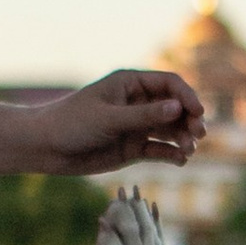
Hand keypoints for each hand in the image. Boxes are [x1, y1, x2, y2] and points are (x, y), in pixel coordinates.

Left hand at [21, 68, 205, 173]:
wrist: (47, 147)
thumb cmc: (72, 123)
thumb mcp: (109, 118)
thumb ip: (143, 115)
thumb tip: (178, 109)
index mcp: (130, 84)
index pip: (169, 84)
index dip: (187, 96)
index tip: (197, 113)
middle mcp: (138, 103)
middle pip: (175, 108)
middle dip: (190, 120)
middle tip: (198, 135)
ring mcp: (137, 126)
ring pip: (170, 130)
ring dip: (183, 139)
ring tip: (188, 151)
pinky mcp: (133, 148)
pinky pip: (160, 149)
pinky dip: (172, 154)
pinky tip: (180, 160)